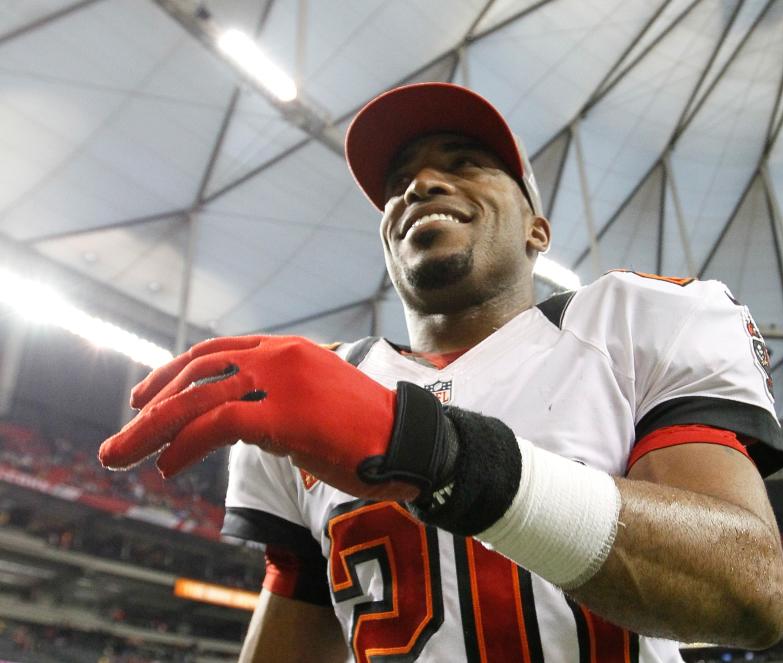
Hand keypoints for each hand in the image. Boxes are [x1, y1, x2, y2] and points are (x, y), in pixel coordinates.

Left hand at [98, 335, 450, 501]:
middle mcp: (279, 356)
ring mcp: (281, 382)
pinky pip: (217, 427)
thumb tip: (243, 421)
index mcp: (287, 349)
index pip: (216, 352)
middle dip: (151, 404)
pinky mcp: (285, 415)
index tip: (146, 398)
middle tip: (121, 439)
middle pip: (197, 372)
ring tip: (121, 457)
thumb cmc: (366, 430)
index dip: (174, 373)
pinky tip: (167, 467)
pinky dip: (184, 447)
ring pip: (197, 398)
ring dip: (150, 429)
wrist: (411, 442)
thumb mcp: (317, 399)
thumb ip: (279, 397)